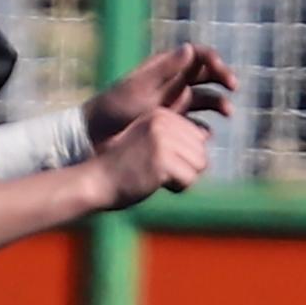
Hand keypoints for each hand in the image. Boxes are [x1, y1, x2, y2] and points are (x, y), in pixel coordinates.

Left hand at [86, 41, 234, 139]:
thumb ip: (165, 69)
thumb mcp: (140, 87)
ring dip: (219, 102)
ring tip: (227, 113)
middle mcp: (173, 82)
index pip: (198, 56)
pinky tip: (207, 134)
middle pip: (207, 75)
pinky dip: (204, 127)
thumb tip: (190, 48)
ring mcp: (174, 103)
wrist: (97, 136)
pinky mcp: (173, 123)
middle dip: (223, 78)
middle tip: (233, 88)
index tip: (222, 72)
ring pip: (206, 98)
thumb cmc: (115, 108)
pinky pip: (197, 123)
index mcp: (165, 67)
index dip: (214, 60)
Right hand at [89, 104, 215, 207]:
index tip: (156, 160)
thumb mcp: (149, 139)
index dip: (182, 157)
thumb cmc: (124, 166)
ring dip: (182, 179)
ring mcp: (163, 141)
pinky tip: (157, 184)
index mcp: (161, 115)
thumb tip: (209, 135)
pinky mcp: (162, 161)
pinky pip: (190, 181)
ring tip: (157, 177)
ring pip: (200, 166)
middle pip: (202, 153)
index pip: (198, 138)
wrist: (96, 181)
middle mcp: (163, 123)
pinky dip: (178, 189)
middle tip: (156, 171)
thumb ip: (175, 135)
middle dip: (185, 169)